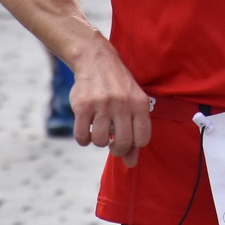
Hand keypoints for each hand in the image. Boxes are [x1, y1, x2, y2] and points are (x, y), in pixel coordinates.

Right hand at [67, 46, 152, 167]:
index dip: (133, 145)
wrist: (96, 60)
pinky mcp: (82, 105)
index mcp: (139, 103)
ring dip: (98, 141)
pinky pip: (82, 136)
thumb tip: (131, 164)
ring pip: (100, 141)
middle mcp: (122, 103)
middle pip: (122, 143)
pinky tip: (86, 130)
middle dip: (116, 148)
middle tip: (111, 141)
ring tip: (98, 129)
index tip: (126, 140)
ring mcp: (102, 104)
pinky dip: (83, 139)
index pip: (142, 139)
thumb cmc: (119, 87)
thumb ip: (135, 133)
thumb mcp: (134, 104)